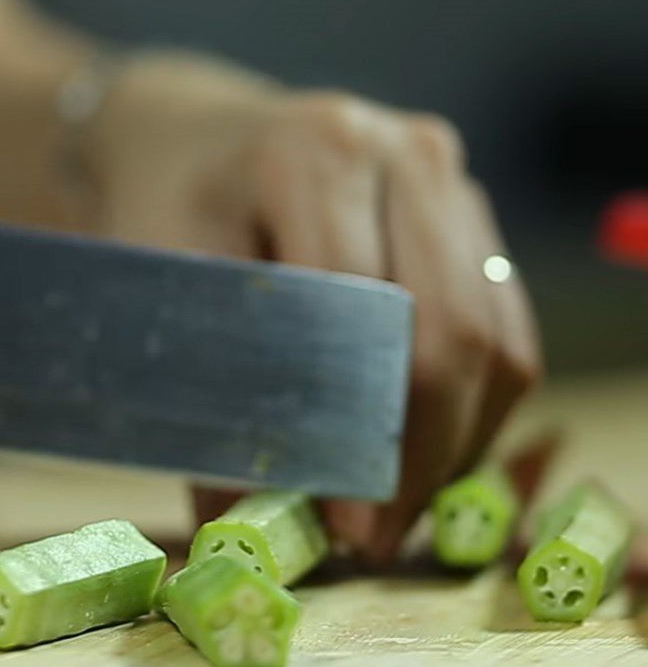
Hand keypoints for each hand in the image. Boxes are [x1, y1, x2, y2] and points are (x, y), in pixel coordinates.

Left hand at [92, 52, 542, 563]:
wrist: (197, 135)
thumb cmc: (170, 200)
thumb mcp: (164, 276)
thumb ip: (207, 388)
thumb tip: (246, 516)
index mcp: (316, 153)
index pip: (366, 311)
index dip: (364, 430)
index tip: (346, 520)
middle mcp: (404, 154)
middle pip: (451, 328)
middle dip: (425, 451)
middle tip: (381, 531)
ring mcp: (448, 178)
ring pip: (494, 334)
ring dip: (461, 436)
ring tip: (407, 503)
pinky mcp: (466, 211)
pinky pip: (502, 320)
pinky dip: (477, 397)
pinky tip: (431, 446)